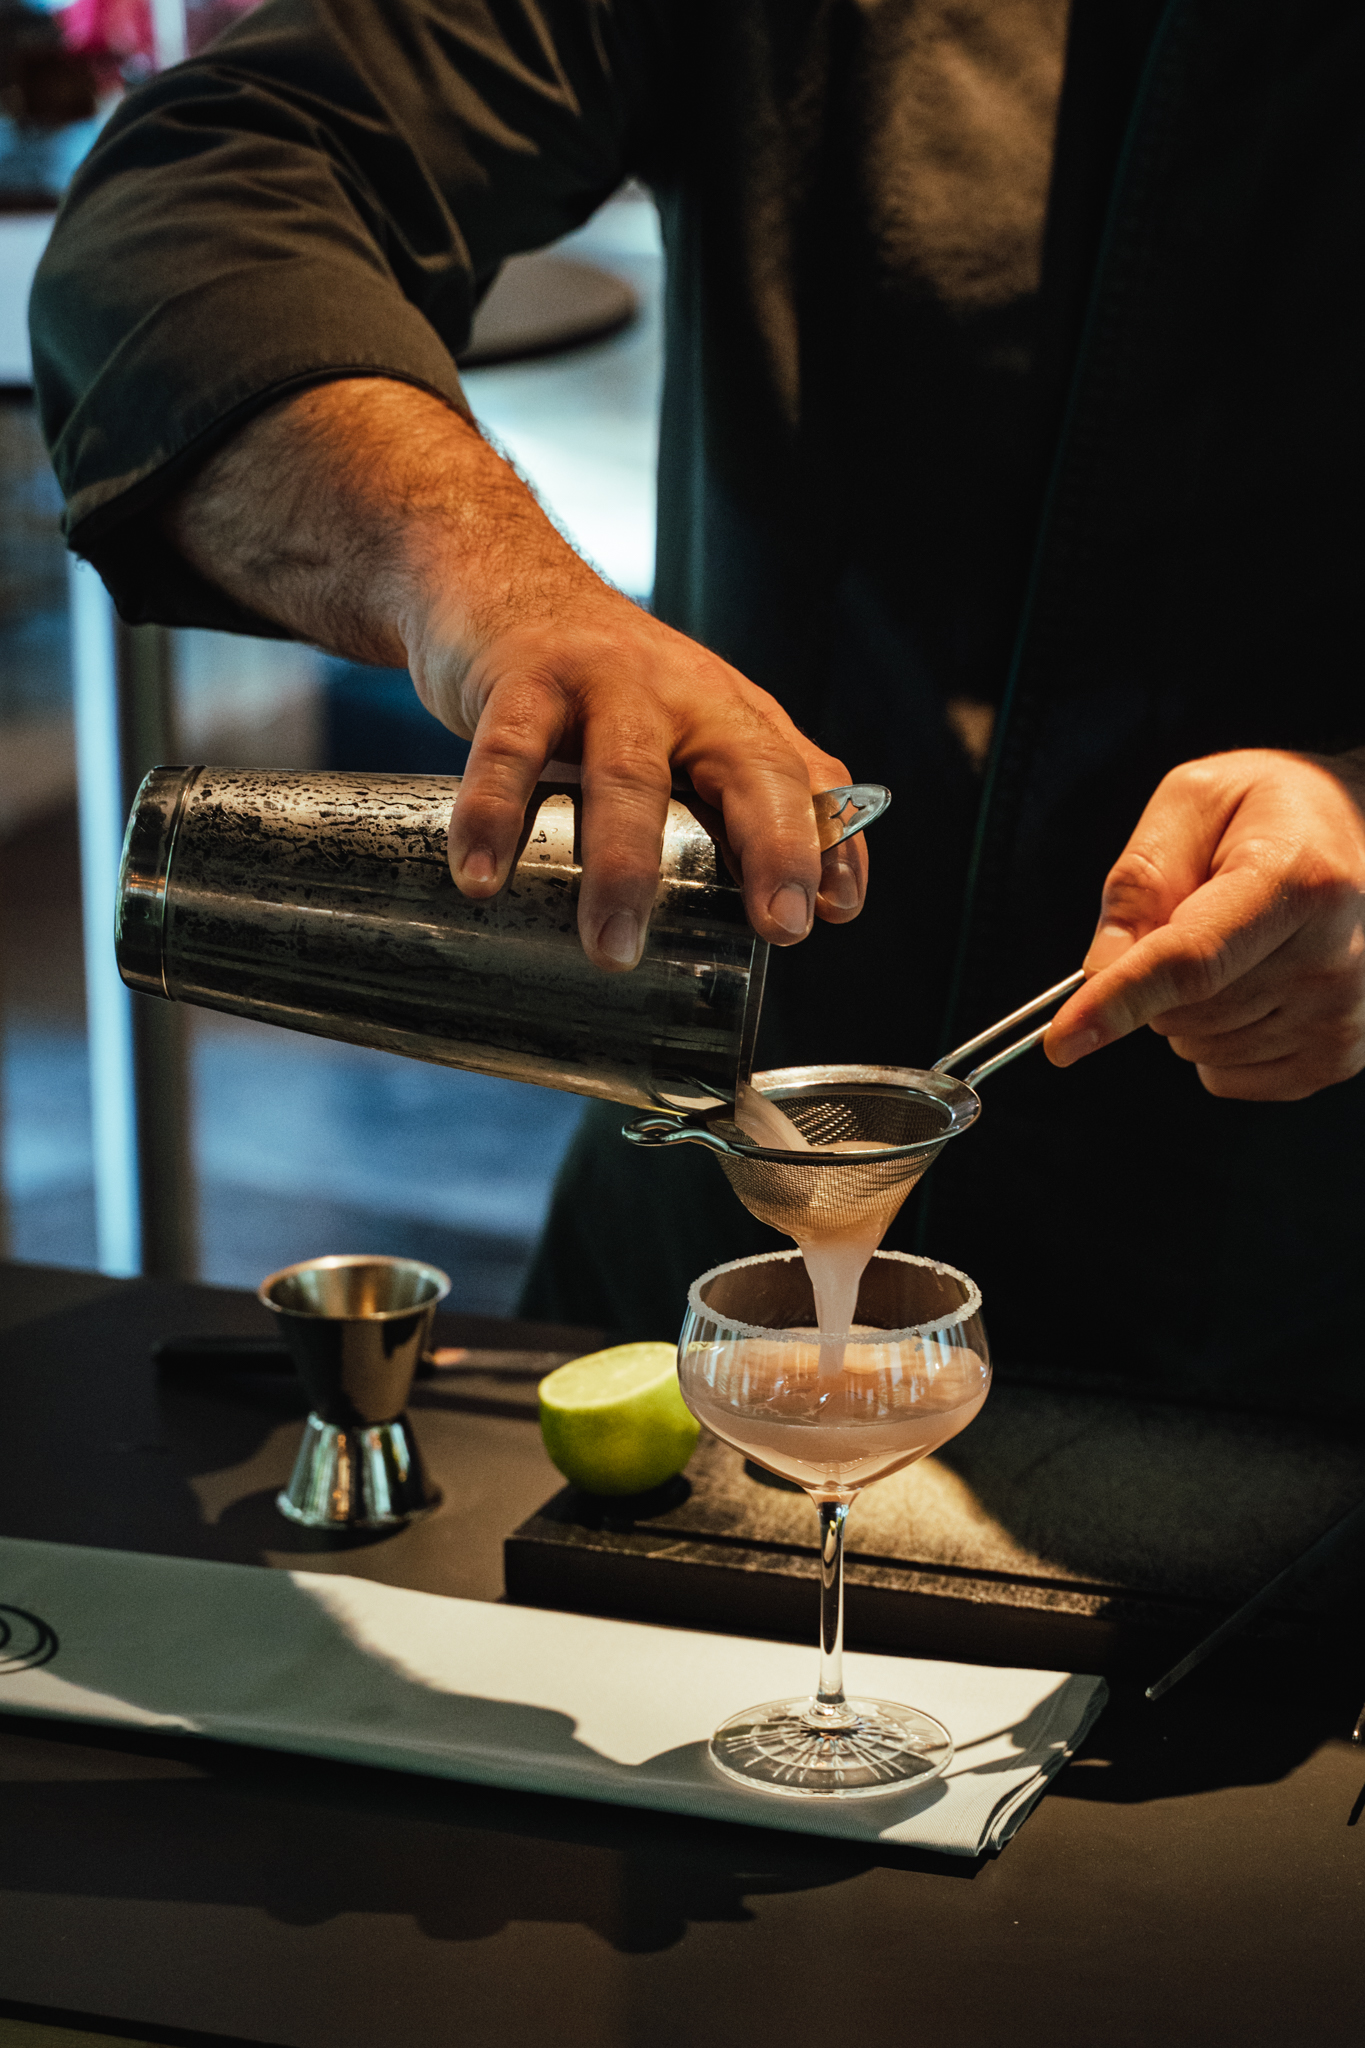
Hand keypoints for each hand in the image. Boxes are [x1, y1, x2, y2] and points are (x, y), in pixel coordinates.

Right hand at [415, 591, 865, 972]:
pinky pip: (512, 750)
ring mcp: (604, 678)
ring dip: (623, 867)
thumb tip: (827, 903)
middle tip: (779, 927)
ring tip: (613, 947)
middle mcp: (683, 691)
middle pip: (744, 767)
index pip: (800, 776)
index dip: (827, 840)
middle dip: (772, 846)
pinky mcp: (522, 673)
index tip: (833, 911)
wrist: (499, 570)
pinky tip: (482, 877)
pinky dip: (495, 816)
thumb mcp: (685, 726)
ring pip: (628, 774)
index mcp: (730, 713)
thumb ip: (744, 800)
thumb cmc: (603, 681)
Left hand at [1045, 749, 1364, 1099]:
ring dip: (1186, 1007)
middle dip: (1153, 976)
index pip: (1191, 961)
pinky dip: (1213, 1041)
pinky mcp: (1338, 1056)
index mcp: (1298, 879)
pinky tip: (1250, 985)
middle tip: (1196, 915)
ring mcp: (1345, 1015)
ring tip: (1236, 942)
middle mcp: (1334, 957)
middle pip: (1184, 1010)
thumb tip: (1102, 969)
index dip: (1118, 1002)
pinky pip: (1226, 1076)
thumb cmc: (1277, 811)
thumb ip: (1140, 878)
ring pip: (1199, 1048)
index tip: (1062, 1041)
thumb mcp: (1195, 800)